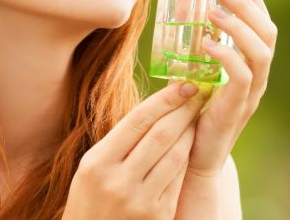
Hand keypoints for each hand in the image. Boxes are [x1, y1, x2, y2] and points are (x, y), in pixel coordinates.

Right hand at [62, 80, 203, 219]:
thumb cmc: (90, 200)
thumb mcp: (91, 168)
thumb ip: (118, 141)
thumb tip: (154, 108)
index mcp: (97, 163)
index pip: (137, 121)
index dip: (164, 99)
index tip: (183, 84)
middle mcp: (118, 181)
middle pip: (161, 134)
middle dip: (184, 109)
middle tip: (200, 91)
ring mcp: (140, 201)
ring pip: (175, 155)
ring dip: (190, 131)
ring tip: (197, 114)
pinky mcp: (158, 216)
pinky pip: (178, 179)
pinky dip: (187, 157)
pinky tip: (191, 143)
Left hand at [178, 0, 276, 212]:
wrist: (193, 154)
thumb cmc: (193, 107)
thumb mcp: (192, 63)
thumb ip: (190, 32)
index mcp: (251, 63)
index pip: (263, 23)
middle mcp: (257, 76)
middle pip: (267, 32)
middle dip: (247, 5)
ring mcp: (250, 93)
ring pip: (261, 52)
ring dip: (238, 27)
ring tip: (213, 12)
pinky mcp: (236, 108)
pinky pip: (242, 77)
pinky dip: (227, 56)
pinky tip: (206, 44)